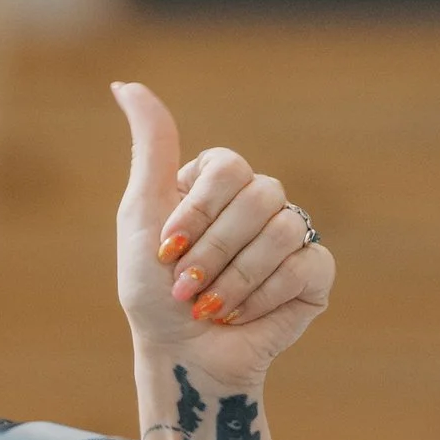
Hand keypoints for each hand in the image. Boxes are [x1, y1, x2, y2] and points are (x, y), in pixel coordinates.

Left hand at [112, 78, 333, 377]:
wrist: (180, 355)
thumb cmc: (153, 293)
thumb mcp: (141, 213)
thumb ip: (149, 147)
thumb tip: (125, 84)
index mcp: (221, 182)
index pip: (229, 166)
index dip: (196, 212)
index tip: (166, 250)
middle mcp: (260, 202)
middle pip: (259, 196)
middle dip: (212, 252)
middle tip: (185, 288)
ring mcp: (291, 234)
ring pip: (283, 230)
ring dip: (234, 279)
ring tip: (208, 307)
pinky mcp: (314, 273)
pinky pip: (305, 265)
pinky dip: (263, 296)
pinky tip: (240, 316)